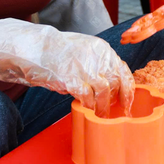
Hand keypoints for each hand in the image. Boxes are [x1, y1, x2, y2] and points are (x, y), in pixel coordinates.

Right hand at [0, 19, 134, 116]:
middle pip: (117, 82)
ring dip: (103, 106)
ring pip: (104, 92)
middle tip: (116, 111)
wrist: (35, 48)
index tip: (127, 101)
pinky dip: (89, 105)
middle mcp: (97, 57)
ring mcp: (85, 68)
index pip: (123, 70)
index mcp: (102, 49)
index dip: (127, 88)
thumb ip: (99, 63)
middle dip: (118, 100)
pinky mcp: (71, 80)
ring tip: (100, 114)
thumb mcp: (85, 51)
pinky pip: (87, 97)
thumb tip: (112, 82)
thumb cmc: (59, 52)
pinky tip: (86, 109)